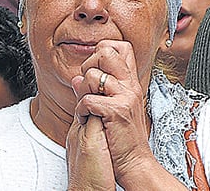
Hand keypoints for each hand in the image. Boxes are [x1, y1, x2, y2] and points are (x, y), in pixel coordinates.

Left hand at [71, 40, 161, 186]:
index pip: (120, 47)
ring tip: (89, 109)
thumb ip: (94, 90)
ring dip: (82, 93)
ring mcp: (126, 96)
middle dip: (89, 66)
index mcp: (130, 82)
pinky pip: (87, 99)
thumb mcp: (110, 108)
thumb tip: (76, 78)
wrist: (133, 162)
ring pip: (92, 76)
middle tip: (90, 88)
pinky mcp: (118, 110)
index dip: (101, 51)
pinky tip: (88, 119)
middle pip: (106, 52)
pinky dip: (81, 110)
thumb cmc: (121, 136)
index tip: (96, 70)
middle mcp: (130, 85)